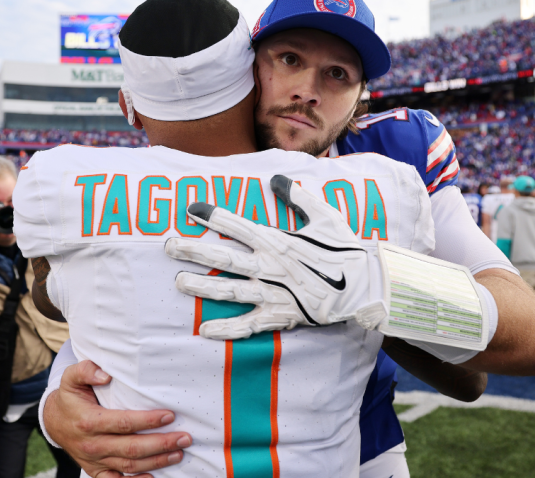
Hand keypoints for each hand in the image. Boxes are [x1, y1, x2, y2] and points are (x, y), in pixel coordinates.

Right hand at [44, 360, 192, 476]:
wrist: (53, 421)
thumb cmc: (70, 397)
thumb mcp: (72, 378)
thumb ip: (86, 370)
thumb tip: (105, 374)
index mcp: (89, 421)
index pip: (124, 423)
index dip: (148, 420)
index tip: (170, 416)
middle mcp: (93, 444)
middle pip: (132, 448)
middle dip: (161, 444)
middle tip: (184, 438)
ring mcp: (95, 460)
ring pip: (130, 466)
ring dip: (157, 461)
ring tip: (179, 453)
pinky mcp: (96, 471)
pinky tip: (153, 477)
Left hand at [165, 175, 386, 339]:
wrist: (364, 286)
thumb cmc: (344, 248)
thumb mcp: (324, 216)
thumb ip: (298, 197)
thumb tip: (278, 179)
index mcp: (278, 241)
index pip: (239, 226)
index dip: (213, 216)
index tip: (190, 209)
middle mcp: (270, 266)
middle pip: (225, 258)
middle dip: (194, 251)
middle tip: (169, 247)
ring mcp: (274, 292)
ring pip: (231, 290)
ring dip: (203, 286)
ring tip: (179, 282)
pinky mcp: (281, 315)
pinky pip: (249, 324)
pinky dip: (227, 329)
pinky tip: (205, 330)